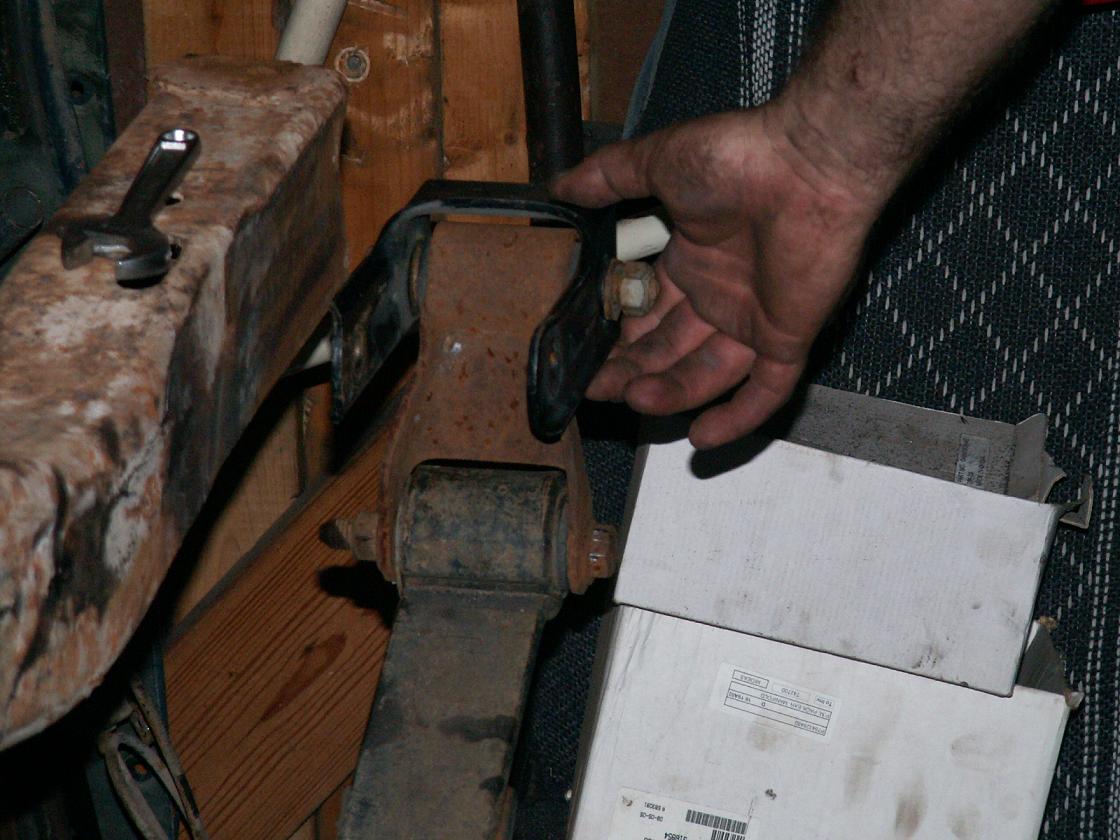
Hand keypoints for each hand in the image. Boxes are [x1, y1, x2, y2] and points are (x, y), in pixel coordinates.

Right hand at [552, 106, 882, 447]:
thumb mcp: (657, 161)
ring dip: (670, 392)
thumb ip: (607, 178)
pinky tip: (701, 437)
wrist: (807, 163)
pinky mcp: (788, 336)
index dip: (615, 337)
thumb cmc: (737, 156)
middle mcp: (720, 294)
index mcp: (691, 258)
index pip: (645, 313)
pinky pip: (766, 391)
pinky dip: (737, 417)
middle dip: (631, 371)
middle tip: (596, 387)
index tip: (583, 356)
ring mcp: (755, 318)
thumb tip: (558, 186)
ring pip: (707, 374)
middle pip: (669, 350)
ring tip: (633, 400)